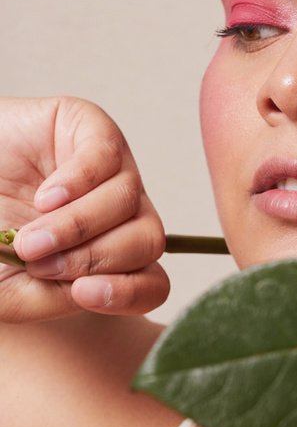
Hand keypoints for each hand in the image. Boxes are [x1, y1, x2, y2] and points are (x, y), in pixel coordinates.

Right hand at [0, 97, 168, 321]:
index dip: (128, 293)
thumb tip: (88, 289)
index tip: (83, 293)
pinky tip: (44, 198)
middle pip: (148, 241)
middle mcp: (120, 214)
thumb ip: (48, 298)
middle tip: (37, 260)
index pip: (153, 284)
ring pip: (128, 202)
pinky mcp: (89, 127)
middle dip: (93, 258)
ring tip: (27, 238)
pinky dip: (76, 184)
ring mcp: (110, 169)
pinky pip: (106, 157)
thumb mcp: (7, 288)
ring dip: (76, 227)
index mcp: (110, 255)